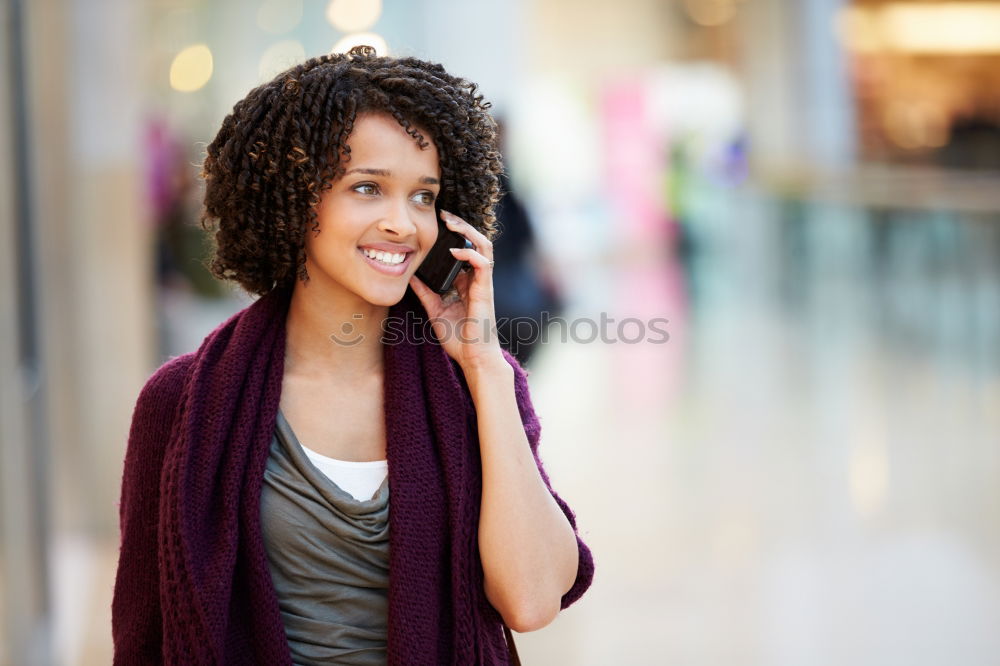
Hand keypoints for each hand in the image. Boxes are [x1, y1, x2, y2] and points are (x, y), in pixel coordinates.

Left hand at [408, 210, 504, 371]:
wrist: (473, 358)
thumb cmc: (459, 339)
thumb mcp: (435, 310)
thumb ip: (425, 291)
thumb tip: (409, 275)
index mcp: (467, 282)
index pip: (465, 250)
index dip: (455, 235)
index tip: (438, 223)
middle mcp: (477, 279)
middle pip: (476, 242)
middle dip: (461, 225)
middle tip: (444, 214)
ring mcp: (483, 283)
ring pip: (484, 246)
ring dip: (468, 232)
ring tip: (451, 223)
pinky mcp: (485, 291)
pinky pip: (483, 264)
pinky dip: (469, 254)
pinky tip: (454, 251)